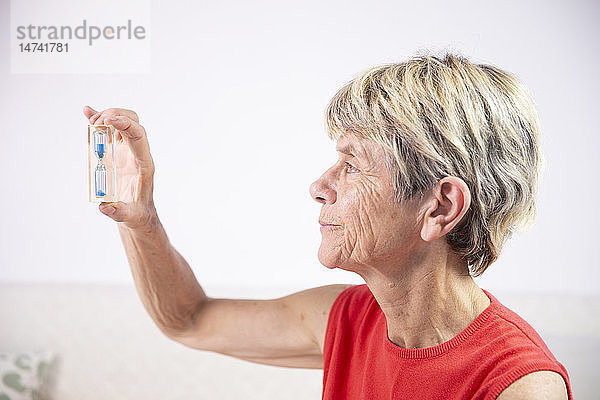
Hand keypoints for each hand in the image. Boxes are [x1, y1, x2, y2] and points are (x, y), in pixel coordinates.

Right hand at [83, 105, 157, 229]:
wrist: (137, 213)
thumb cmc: (136, 213)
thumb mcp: (129, 216)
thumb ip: (118, 212)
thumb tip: (104, 206)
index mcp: (144, 164)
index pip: (139, 136)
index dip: (125, 124)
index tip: (107, 121)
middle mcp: (138, 153)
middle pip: (133, 123)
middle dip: (116, 116)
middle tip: (97, 121)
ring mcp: (128, 151)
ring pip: (123, 123)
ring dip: (108, 116)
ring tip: (91, 121)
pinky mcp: (118, 152)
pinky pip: (110, 132)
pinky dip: (99, 121)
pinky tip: (88, 113)